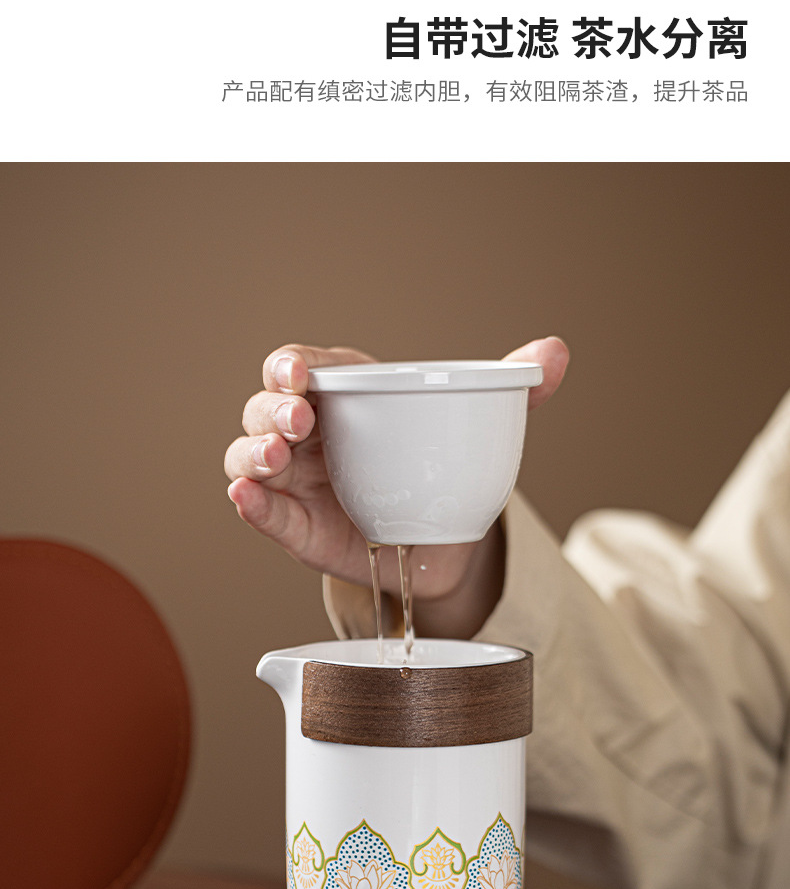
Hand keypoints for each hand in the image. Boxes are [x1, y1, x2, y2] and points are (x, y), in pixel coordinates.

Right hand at [225, 337, 568, 633]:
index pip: (300, 365)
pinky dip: (250, 504)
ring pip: (248, 457)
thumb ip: (513, 388)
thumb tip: (555, 351)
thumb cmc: (442, 463)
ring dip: (252, 453)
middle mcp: (306, 431)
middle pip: (264, 408)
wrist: (445, 537)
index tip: (300, 373)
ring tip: (274, 459)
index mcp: (342, 392)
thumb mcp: (477, 422)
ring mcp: (293, 479)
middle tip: (298, 421)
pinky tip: (247, 497)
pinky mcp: (294, 525)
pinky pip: (263, 513)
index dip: (290, 364)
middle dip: (271, 409)